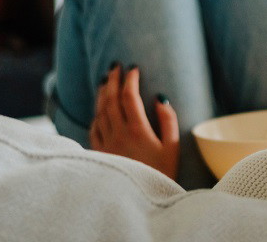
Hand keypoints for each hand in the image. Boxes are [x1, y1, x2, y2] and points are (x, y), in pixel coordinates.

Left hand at [89, 64, 179, 180]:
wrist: (139, 202)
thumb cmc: (161, 174)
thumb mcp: (173, 147)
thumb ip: (168, 120)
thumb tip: (159, 97)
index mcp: (137, 130)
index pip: (129, 96)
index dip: (130, 79)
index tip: (133, 68)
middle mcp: (118, 134)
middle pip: (111, 99)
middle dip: (113, 79)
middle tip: (115, 66)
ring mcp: (106, 144)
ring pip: (100, 111)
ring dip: (103, 93)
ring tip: (106, 81)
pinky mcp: (99, 154)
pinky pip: (94, 128)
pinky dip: (97, 114)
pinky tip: (100, 109)